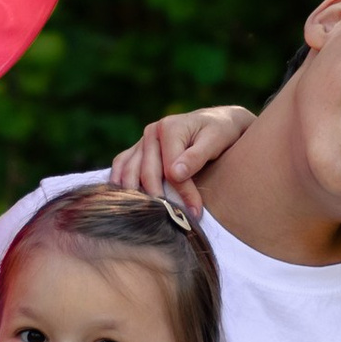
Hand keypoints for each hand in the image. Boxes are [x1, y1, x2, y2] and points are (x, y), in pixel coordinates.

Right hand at [109, 106, 256, 216]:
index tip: (195, 213)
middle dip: (159, 199)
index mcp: (169, 128)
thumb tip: (175, 174)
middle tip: (172, 220)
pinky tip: (124, 200)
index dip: (183, 193)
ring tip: (148, 217)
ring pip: (129, 172)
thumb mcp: (216, 140)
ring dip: (134, 195)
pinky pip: (121, 165)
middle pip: (147, 173)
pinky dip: (119, 182)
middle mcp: (151, 132)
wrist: (218, 121)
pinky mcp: (138, 149)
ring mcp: (142, 140)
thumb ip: (196, 157)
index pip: (170, 169)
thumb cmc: (220, 131)